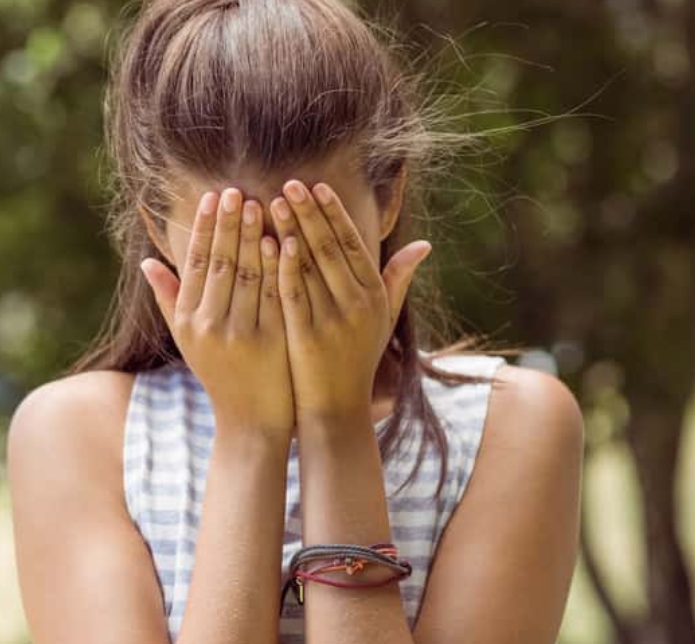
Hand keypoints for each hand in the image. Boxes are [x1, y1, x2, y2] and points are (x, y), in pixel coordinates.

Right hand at [142, 189, 293, 436]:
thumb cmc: (219, 375)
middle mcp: (209, 326)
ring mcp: (240, 334)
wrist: (250, 422)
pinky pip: (275, 296)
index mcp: (188, 320)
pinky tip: (281, 240)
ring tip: (261, 204)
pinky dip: (277, 266)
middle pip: (222, 263)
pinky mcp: (270, 343)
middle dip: (230, 224)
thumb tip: (147, 262)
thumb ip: (169, 299)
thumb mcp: (187, 340)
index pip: (198, 263)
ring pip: (249, 275)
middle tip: (238, 190)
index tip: (215, 196)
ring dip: (254, 236)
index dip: (206, 228)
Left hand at [268, 181, 430, 419]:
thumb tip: (425, 243)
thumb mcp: (383, 319)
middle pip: (330, 248)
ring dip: (291, 230)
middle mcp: (357, 304)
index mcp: (375, 296)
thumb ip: (399, 279)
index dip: (334, 213)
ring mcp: (333, 320)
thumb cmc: (356, 360)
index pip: (354, 244)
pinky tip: (269, 241)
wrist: (336, 409)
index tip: (316, 186)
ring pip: (310, 265)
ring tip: (272, 202)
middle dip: (309, 213)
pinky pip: (293, 292)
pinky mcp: (307, 336)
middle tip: (288, 183)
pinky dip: (282, 265)